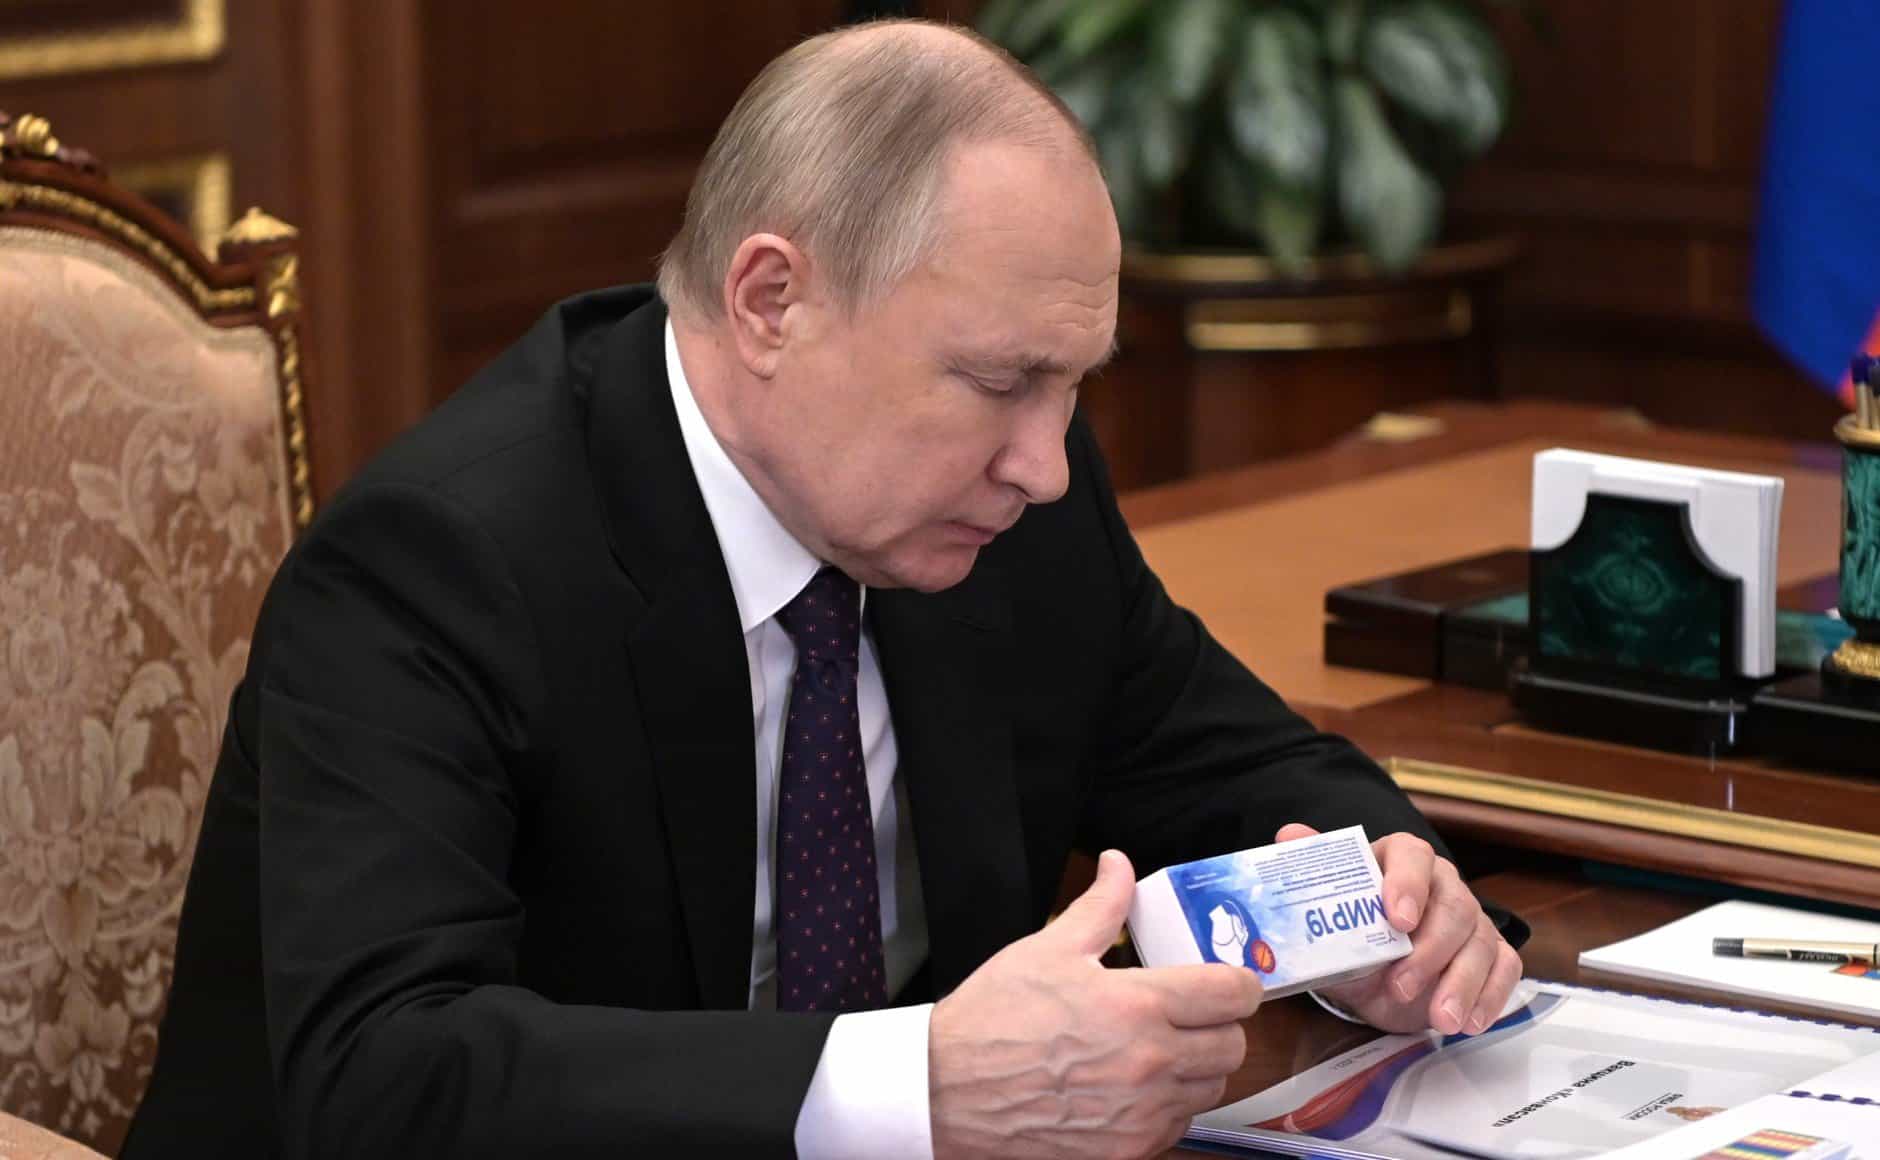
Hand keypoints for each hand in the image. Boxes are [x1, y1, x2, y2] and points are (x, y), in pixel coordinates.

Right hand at [928, 850, 1261, 1159]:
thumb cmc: (992, 1018)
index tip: (1224, 983)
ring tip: (1158, 1051)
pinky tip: (1133, 1090)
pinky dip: (1167, 1109)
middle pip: (1234, 1048)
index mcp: (1137, 1005)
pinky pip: (1176, 1129)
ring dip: (1195, 1069)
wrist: (945, 1090)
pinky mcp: (1125, 1152)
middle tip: (1188, 1016)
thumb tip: (1119, 864)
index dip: (1238, 983)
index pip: (1233, 994)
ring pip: (1210, 1091)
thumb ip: (1099, 906)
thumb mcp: (1046, 949)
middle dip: (1218, 1027)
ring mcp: (1141, 1115)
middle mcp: (1151, 1064)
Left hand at [1275, 824, 1520, 1036]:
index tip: (1397, 920)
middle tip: (1400, 987)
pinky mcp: (1492, 955)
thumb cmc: (1351, 935)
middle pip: (1453, 907)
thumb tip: (1288, 835)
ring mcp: (1472, 921)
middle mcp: (1443, 885)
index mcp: (1401, 861)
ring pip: (1481, 943)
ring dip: (1462, 984)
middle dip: (1430, 952)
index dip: (1407, 884)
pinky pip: (1504, 969)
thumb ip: (1312, 871)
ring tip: (1440, 1020)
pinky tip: (1469, 1022)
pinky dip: (1491, 996)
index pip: (1412, 856)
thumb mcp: (1327, 911)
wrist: (1371, 977)